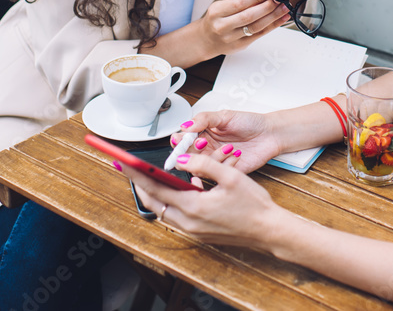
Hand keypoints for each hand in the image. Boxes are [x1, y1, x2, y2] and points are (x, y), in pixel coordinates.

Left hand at [127, 154, 285, 247]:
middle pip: (154, 202)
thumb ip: (204, 165)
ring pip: (164, 210)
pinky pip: (177, 216)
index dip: (137, 174)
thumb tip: (182, 159)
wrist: (269, 231)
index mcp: (193, 207)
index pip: (156, 188)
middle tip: (131, 168)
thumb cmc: (254, 206)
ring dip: (156, 193)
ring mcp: (193, 230)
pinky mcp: (199, 233)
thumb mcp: (231, 176)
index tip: (123, 162)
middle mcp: (189, 222)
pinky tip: (184, 188)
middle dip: (141, 184)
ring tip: (152, 176)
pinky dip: (173, 201)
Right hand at [170, 110, 280, 172]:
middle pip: (186, 156)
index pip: (182, 140)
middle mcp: (206, 148)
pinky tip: (237, 154)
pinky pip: (217, 172)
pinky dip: (226, 163)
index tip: (182, 139)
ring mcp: (215, 160)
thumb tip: (185, 125)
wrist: (269, 134)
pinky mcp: (226, 171)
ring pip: (200, 165)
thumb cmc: (249, 123)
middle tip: (203, 143)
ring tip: (228, 147)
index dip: (179, 141)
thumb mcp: (224, 116)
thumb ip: (204, 119)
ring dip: (213, 156)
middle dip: (191, 151)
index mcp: (202, 133)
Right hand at [195, 0, 290, 58]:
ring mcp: (231, 38)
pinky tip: (280, 19)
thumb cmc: (216, 20)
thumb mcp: (221, 6)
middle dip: (267, 7)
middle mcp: (222, 26)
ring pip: (256, 27)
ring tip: (284, 9)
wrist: (206, 40)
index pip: (239, 3)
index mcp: (217, 12)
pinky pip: (259, 35)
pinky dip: (272, 26)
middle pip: (249, 16)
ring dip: (273, 17)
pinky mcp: (240, 46)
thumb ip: (240, 2)